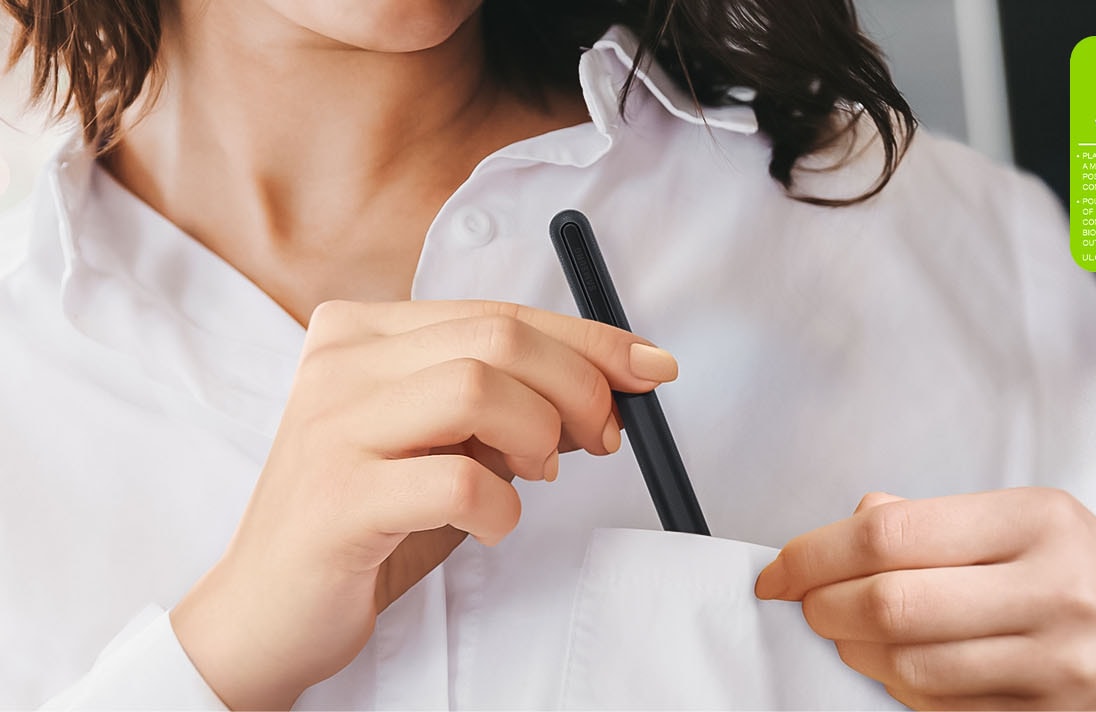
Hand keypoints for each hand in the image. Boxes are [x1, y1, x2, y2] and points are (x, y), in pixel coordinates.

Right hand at [171, 300, 678, 709]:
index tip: (648, 370)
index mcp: (362, 332)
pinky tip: (491, 524)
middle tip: (601, 438)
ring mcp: (331, 426)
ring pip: (479, 387)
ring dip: (538, 436)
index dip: (588, 340)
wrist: (265, 610)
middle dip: (577, 386)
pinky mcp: (338, 497)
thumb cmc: (368, 519)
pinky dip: (502, 507)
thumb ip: (505, 400)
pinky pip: (458, 480)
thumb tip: (611, 381)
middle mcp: (339, 362)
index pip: (499, 312)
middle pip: (498, 338)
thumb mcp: (442, 440)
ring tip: (535, 476)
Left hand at [755, 489, 1095, 709]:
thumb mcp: (1036, 524)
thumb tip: (855, 519)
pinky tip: (898, 667)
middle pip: (890, 603)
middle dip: (825, 607)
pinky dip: (899, 689)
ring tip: (852, 635)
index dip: (813, 553)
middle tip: (808, 603)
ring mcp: (1054, 666)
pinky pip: (939, 710)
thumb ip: (939, 519)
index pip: (891, 534)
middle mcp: (1051, 591)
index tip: (781, 569)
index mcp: (1038, 521)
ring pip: (908, 667)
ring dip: (856, 653)